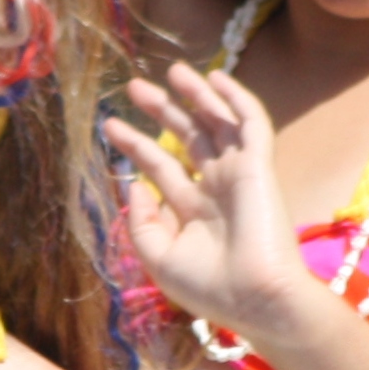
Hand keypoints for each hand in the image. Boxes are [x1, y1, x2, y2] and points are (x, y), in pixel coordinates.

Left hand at [101, 64, 313, 339]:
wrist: (256, 298)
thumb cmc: (210, 287)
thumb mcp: (159, 258)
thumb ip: (141, 222)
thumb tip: (135, 184)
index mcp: (193, 210)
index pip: (161, 166)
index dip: (136, 144)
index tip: (110, 125)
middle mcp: (215, 187)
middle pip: (187, 137)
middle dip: (162, 111)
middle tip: (136, 87)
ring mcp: (238, 174)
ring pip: (218, 123)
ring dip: (198, 95)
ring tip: (173, 70)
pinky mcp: (259, 166)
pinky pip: (252, 124)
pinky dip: (237, 99)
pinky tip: (217, 77)